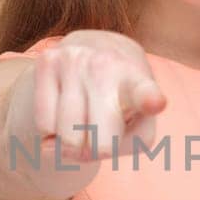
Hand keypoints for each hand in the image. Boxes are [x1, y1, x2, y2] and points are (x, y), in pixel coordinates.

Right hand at [2, 29, 167, 196]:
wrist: (97, 47)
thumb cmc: (123, 99)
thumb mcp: (140, 122)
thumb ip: (125, 146)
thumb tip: (74, 148)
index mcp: (138, 81)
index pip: (144, 93)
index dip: (149, 100)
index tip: (155, 102)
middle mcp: (107, 64)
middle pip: (100, 144)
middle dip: (99, 151)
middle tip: (103, 132)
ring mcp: (75, 60)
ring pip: (67, 135)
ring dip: (73, 144)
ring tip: (83, 120)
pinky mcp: (47, 61)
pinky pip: (44, 124)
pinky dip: (51, 131)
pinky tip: (62, 110)